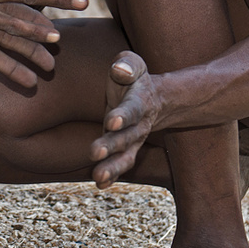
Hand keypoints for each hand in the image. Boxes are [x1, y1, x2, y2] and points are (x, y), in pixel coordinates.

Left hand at [90, 51, 162, 187]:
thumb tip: (119, 70)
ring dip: (112, 167)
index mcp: (140, 101)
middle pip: (127, 137)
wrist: (153, 97)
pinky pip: (121, 164)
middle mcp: (139, 124)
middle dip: (112, 144)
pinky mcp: (126, 149)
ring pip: (126, 156)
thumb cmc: (133, 76)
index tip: (111, 121)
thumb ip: (126, 64)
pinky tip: (100, 184)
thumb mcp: (133, 63)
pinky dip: (112, 175)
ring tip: (98, 176)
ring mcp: (134, 140)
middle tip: (95, 152)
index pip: (132, 109)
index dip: (123, 115)